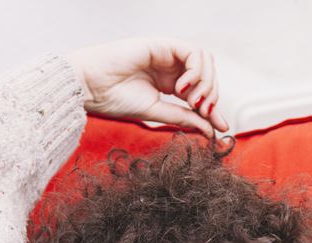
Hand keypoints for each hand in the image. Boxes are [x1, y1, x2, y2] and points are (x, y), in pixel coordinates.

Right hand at [65, 36, 228, 137]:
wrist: (91, 87)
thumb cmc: (114, 99)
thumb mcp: (156, 113)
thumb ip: (183, 118)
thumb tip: (211, 130)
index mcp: (169, 84)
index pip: (201, 92)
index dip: (214, 108)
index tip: (220, 128)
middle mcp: (170, 68)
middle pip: (208, 75)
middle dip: (212, 95)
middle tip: (200, 110)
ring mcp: (167, 55)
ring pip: (205, 60)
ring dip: (206, 82)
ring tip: (191, 100)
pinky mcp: (162, 44)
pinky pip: (193, 52)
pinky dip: (195, 70)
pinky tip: (181, 87)